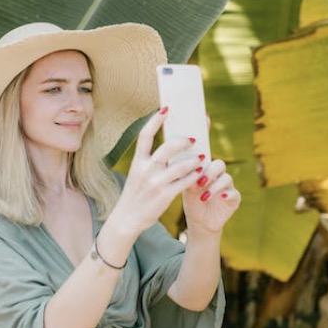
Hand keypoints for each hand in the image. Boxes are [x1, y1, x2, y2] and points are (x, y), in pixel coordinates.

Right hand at [110, 108, 203, 235]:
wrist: (127, 219)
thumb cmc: (135, 195)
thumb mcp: (137, 175)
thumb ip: (150, 162)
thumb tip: (171, 148)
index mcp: (137, 162)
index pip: (145, 136)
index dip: (155, 120)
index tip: (166, 108)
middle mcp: (145, 170)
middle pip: (167, 148)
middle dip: (183, 141)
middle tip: (193, 139)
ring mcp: (155, 183)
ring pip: (180, 166)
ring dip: (194, 161)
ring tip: (201, 158)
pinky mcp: (164, 196)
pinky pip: (184, 182)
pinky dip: (194, 177)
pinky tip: (199, 174)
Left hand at [182, 158, 240, 235]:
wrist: (199, 221)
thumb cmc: (192, 202)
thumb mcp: (187, 191)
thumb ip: (188, 180)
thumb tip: (188, 171)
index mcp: (207, 171)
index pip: (207, 159)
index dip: (201, 163)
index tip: (193, 170)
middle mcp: (219, 176)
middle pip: (220, 165)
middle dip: (211, 172)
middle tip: (201, 182)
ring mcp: (228, 187)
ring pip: (227, 178)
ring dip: (215, 187)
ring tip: (204, 197)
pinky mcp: (234, 199)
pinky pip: (234, 194)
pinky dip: (228, 194)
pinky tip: (221, 197)